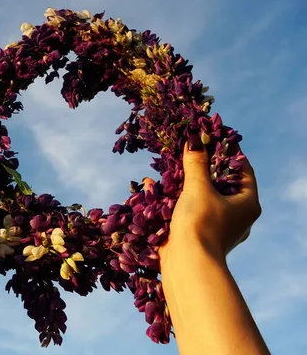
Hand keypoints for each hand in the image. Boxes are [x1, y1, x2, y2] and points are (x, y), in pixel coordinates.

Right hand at [160, 138, 261, 262]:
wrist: (187, 264)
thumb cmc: (200, 223)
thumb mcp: (198, 188)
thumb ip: (196, 163)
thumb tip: (194, 140)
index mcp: (247, 203)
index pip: (243, 170)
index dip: (228, 151)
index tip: (213, 137)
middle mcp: (236, 215)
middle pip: (222, 183)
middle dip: (202, 167)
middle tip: (189, 150)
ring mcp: (217, 226)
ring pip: (202, 197)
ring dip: (185, 182)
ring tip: (170, 166)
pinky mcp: (197, 234)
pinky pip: (187, 209)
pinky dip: (173, 198)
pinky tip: (154, 186)